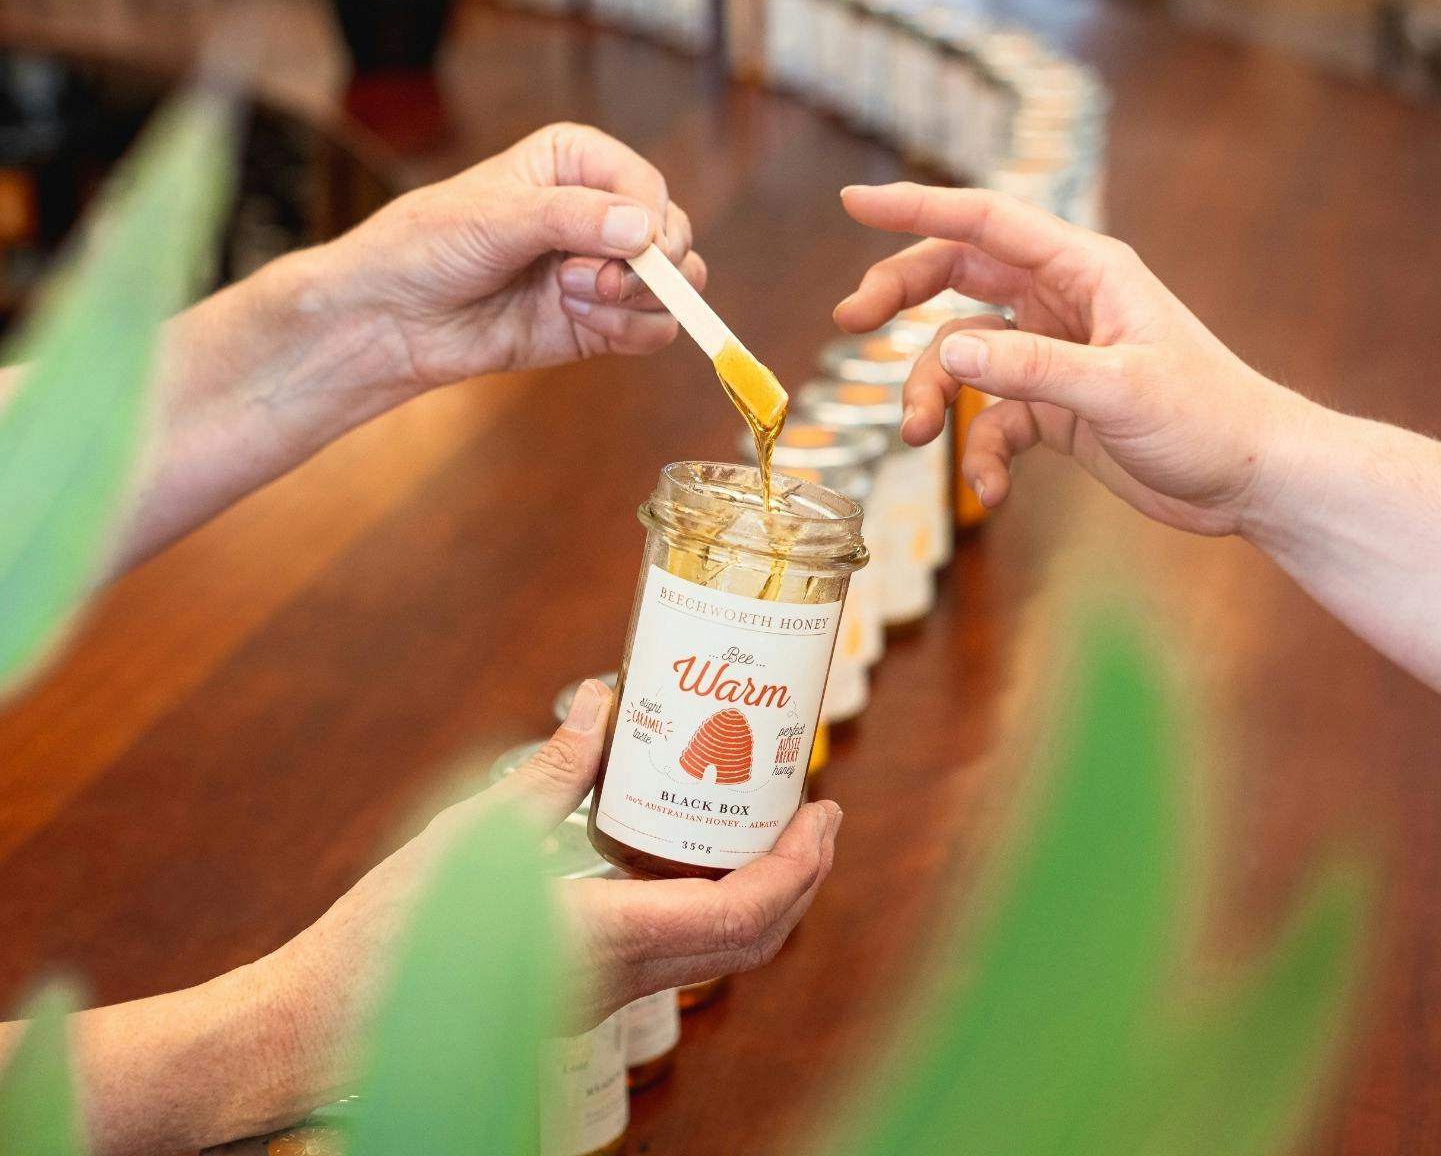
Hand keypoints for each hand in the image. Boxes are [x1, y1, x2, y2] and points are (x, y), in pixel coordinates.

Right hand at [269, 679, 838, 1091]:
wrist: (325, 1034)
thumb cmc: (388, 942)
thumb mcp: (473, 838)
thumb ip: (553, 772)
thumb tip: (605, 701)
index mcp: (607, 941)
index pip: (744, 913)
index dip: (800, 864)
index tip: (822, 812)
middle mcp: (620, 981)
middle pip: (751, 942)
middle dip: (800, 878)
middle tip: (812, 815)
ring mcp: (602, 998)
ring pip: (719, 958)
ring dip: (762, 896)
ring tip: (763, 829)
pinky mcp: (579, 997)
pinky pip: (676, 960)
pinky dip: (710, 911)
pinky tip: (687, 864)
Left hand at [320, 121, 706, 389]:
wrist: (393, 319)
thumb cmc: (428, 247)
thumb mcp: (495, 217)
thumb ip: (571, 218)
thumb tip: (643, 231)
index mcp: (576, 163)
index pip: (647, 186)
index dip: (650, 220)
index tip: (632, 249)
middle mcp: (600, 212)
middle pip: (673, 236)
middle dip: (645, 266)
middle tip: (592, 280)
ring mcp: (604, 270)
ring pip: (676, 287)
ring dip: (635, 301)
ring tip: (571, 300)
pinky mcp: (603, 321)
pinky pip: (655, 330)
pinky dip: (630, 332)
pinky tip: (577, 322)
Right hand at [834, 183, 1318, 536]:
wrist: (1252, 478)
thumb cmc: (1209, 418)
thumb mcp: (1117, 390)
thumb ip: (1030, 369)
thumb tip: (945, 356)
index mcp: (1086, 270)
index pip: (986, 222)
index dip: (917, 207)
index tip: (853, 202)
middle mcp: (1064, 302)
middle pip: (959, 278)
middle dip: (901, 296)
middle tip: (849, 321)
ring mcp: (1056, 355)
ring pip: (964, 356)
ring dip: (932, 394)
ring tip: (917, 437)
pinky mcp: (1057, 406)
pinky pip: (993, 418)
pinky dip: (981, 452)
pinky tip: (992, 490)